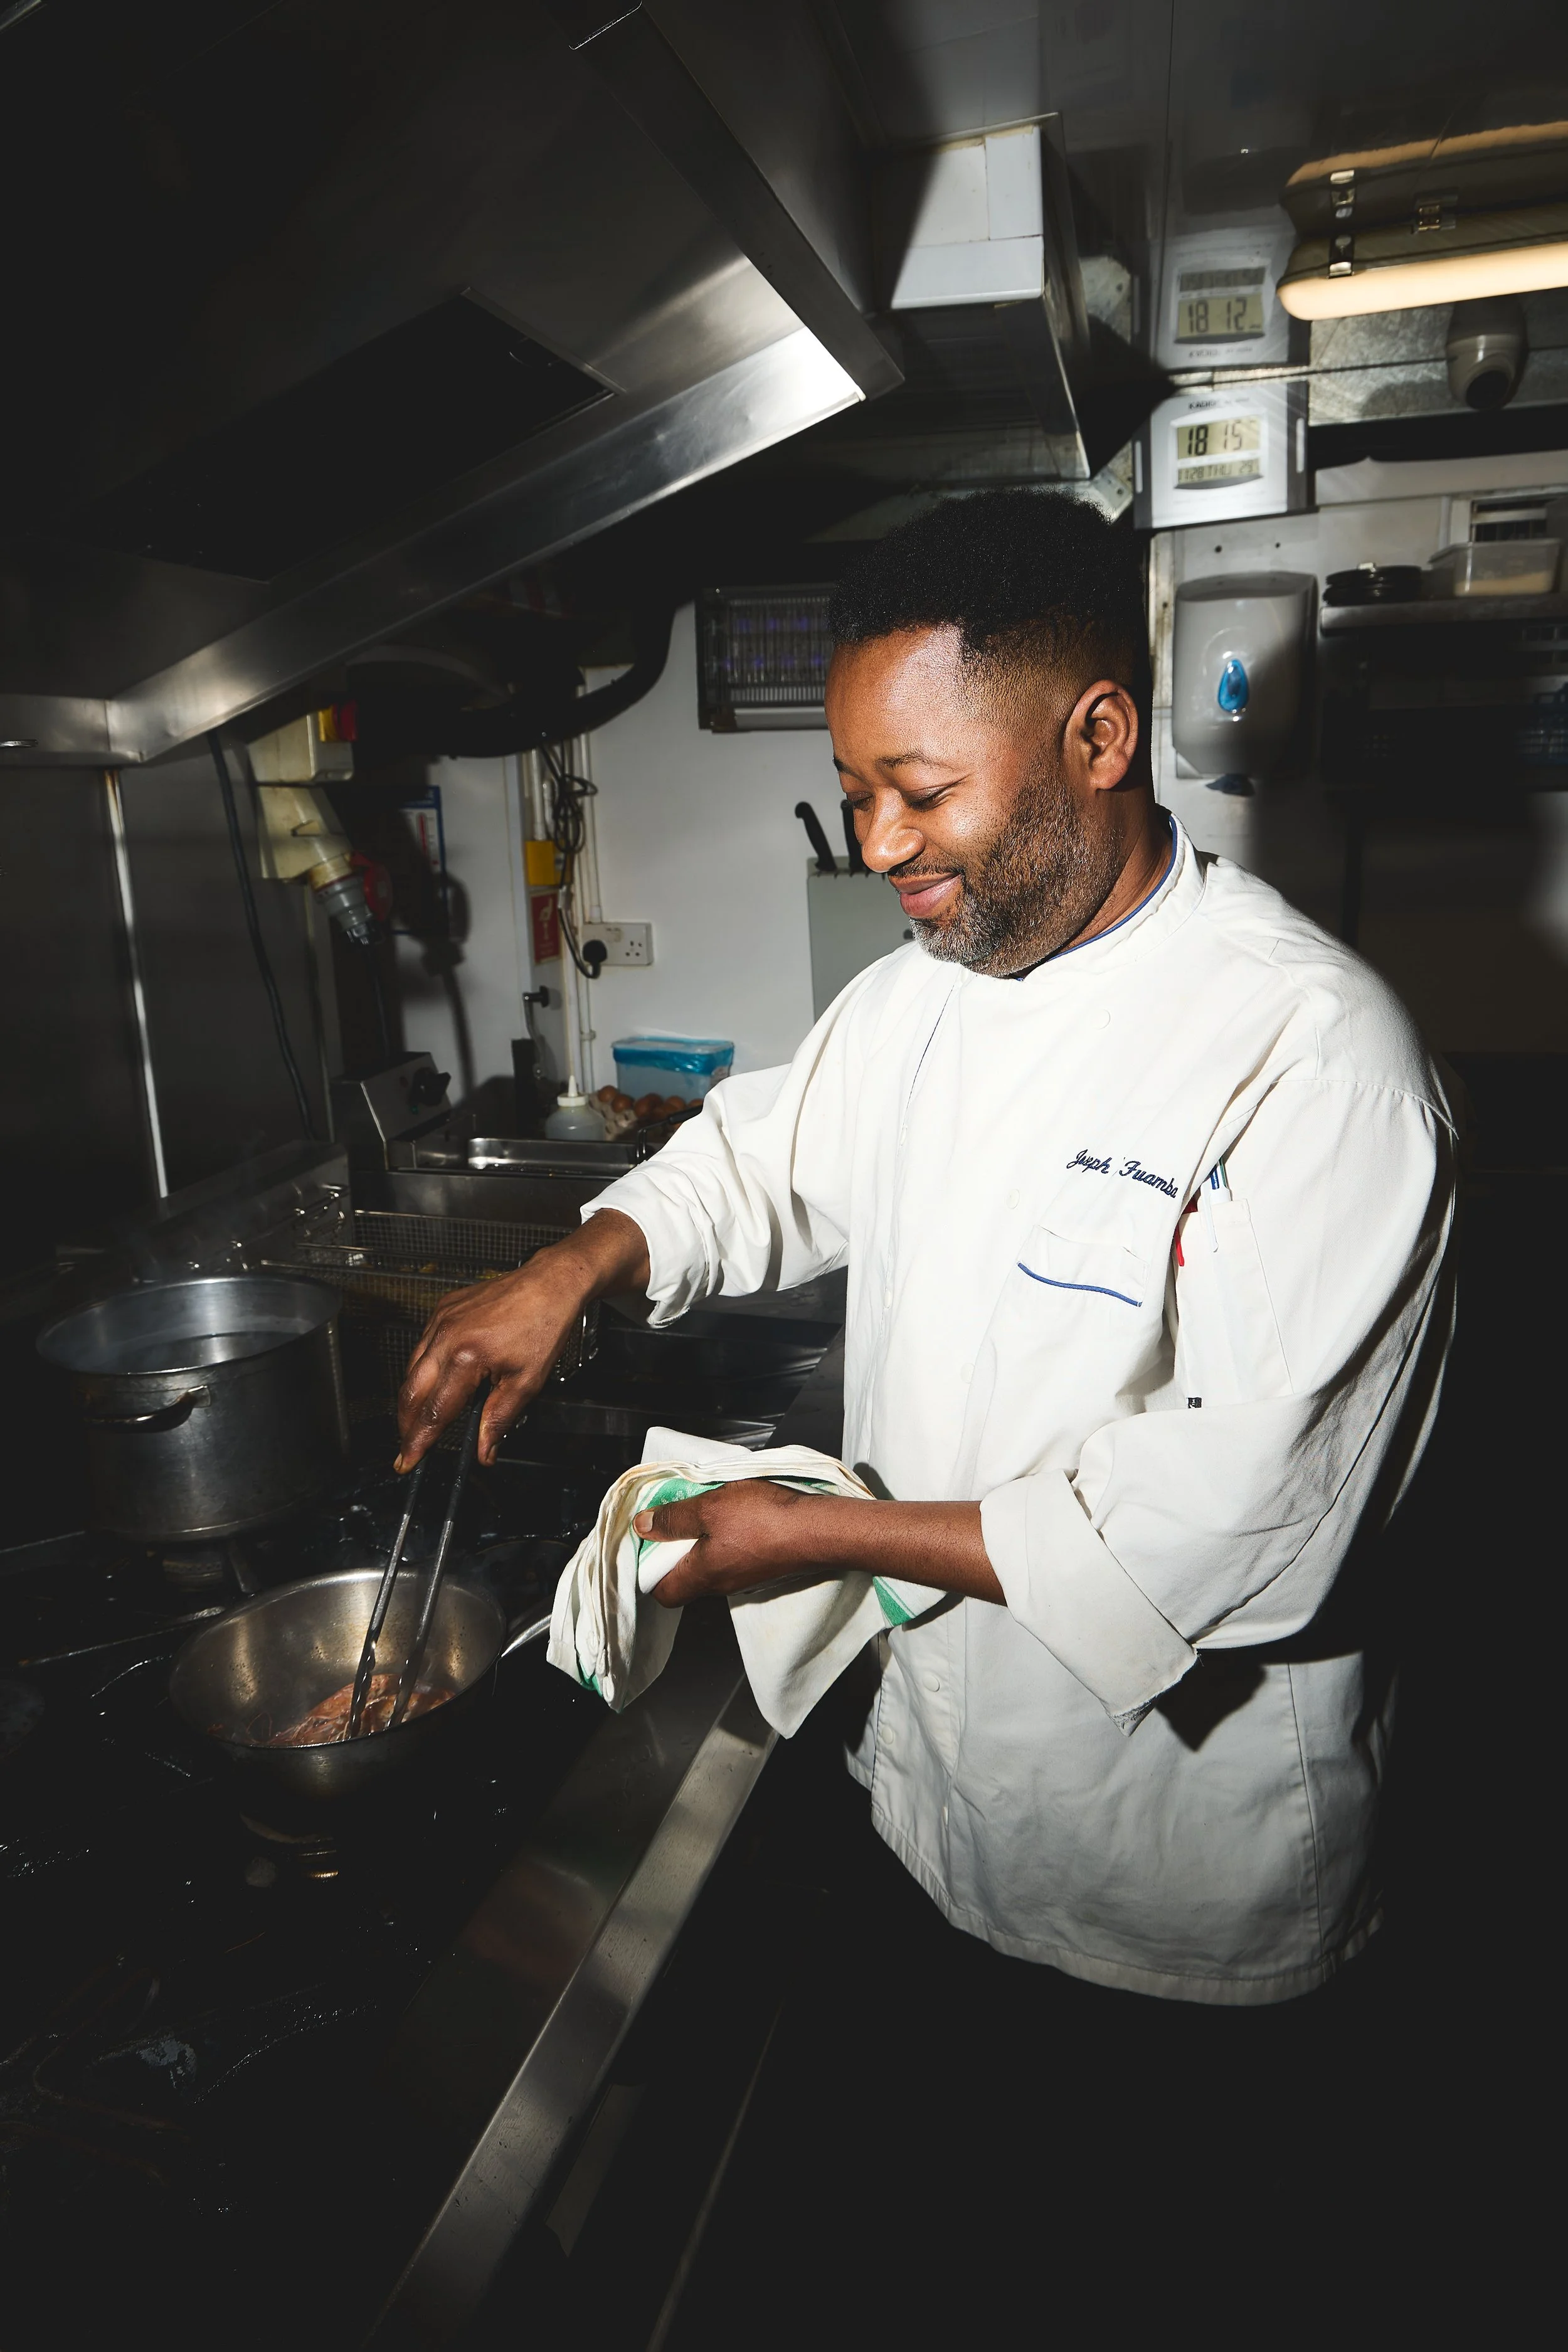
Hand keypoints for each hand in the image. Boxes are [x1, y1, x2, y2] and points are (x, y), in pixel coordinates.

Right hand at [395, 1210, 649, 1469]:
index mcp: (467, 1356)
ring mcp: (441, 1320)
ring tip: (418, 1421)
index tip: (409, 1460)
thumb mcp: (527, 1381)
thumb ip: (499, 1420)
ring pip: (411, 1369)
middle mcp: (446, 1336)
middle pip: (411, 1392)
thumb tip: (484, 1450)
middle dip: (406, 1425)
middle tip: (408, 1447)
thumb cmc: (543, 1324)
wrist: (549, 1284)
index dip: (419, 1441)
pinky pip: (421, 1346)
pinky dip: (421, 1369)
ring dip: (411, 1398)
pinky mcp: (442, 1309)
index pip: (435, 1411)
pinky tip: (431, 1382)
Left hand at [633, 1481, 831, 1604]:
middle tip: (676, 1520)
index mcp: (702, 1575)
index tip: (650, 1541)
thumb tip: (643, 1526)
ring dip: (701, 1543)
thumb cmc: (764, 1520)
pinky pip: (731, 1560)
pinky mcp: (760, 1568)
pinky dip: (724, 1542)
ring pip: (708, 1568)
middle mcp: (721, 1585)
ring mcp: (743, 1578)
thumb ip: (673, 1519)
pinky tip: (733, 1518)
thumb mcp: (708, 1508)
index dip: (648, 1570)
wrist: (815, 1530)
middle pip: (684, 1579)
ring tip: (705, 1513)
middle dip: (674, 1552)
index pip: (662, 1593)